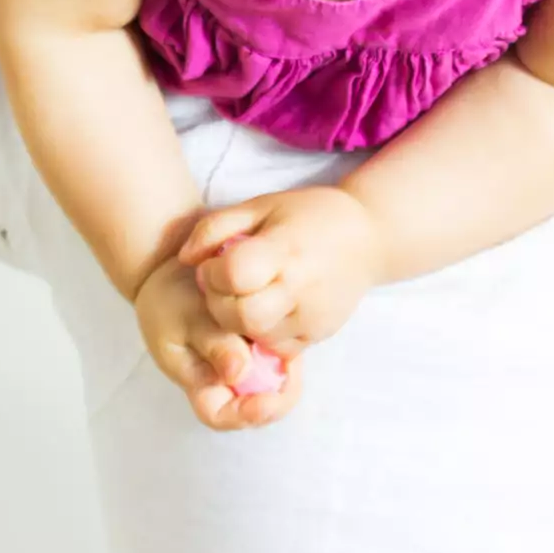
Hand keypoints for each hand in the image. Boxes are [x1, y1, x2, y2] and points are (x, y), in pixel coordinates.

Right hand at [132, 258, 301, 430]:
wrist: (172, 275)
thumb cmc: (173, 302)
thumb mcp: (188, 320)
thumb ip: (214, 345)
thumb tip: (239, 373)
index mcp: (199, 384)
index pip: (221, 416)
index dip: (247, 415)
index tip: (269, 401)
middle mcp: (224, 381)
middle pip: (255, 406)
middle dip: (279, 395)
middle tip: (292, 368)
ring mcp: (243, 363)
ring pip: (272, 384)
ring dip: (287, 372)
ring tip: (290, 349)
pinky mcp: (258, 344)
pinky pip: (278, 357)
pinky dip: (285, 349)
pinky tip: (288, 330)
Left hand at [180, 186, 384, 350]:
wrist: (370, 237)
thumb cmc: (310, 215)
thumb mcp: (262, 205)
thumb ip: (215, 227)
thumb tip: (184, 259)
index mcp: (286, 248)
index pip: (235, 274)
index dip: (212, 273)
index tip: (214, 264)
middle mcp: (303, 286)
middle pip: (242, 316)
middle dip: (219, 304)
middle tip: (221, 286)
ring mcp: (314, 315)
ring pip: (257, 337)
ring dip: (238, 322)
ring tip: (244, 296)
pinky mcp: (320, 334)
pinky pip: (277, 347)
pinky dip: (261, 333)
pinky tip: (266, 308)